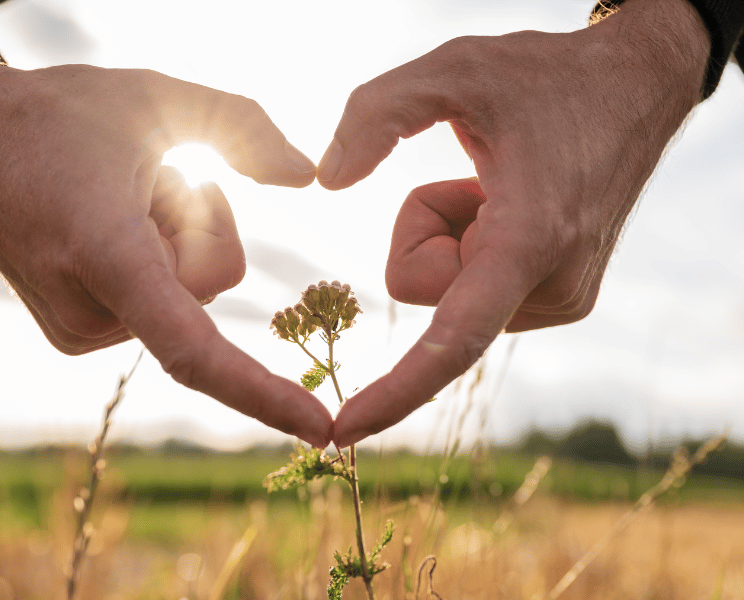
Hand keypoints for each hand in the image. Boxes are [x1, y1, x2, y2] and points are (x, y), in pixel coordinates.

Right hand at [0, 46, 332, 446]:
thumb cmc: (60, 114)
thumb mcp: (159, 95)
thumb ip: (244, 126)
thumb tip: (307, 177)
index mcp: (104, 252)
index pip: (194, 349)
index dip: (264, 393)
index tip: (321, 429)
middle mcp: (85, 309)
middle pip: (209, 283)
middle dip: (201, 221)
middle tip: (142, 177)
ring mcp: (75, 329)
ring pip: (186, 296)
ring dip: (173, 239)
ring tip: (111, 200)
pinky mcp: (72, 333)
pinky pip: (158, 305)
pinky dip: (154, 263)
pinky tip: (104, 225)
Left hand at [319, 0, 709, 445]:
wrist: (634, 88)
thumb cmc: (546, 77)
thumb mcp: (454, 68)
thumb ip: (376, 113)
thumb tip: (325, 183)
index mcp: (530, 240)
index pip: (451, 340)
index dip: (394, 390)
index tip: (342, 431)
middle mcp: (552, 288)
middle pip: (425, 289)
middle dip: (426, 231)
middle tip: (481, 177)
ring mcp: (561, 300)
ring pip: (448, 291)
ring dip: (455, 236)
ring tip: (506, 188)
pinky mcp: (561, 299)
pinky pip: (474, 288)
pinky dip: (474, 245)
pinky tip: (515, 204)